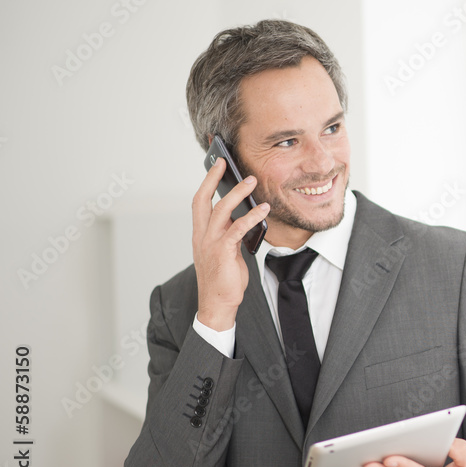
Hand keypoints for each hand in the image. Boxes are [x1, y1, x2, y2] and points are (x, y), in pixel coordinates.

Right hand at [192, 157, 269, 330]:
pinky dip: (252, 216)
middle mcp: (202, 235)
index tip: (217, 166)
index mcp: (200, 234)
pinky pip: (238, 228)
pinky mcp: (223, 252)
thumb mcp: (226, 250)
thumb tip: (245, 217)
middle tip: (226, 163)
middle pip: (203, 200)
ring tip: (252, 181)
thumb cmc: (224, 279)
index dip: (207, 182)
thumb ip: (231, 233)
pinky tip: (264, 209)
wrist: (218, 303)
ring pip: (221, 210)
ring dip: (238, 193)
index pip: (199, 202)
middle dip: (213, 179)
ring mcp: (210, 243)